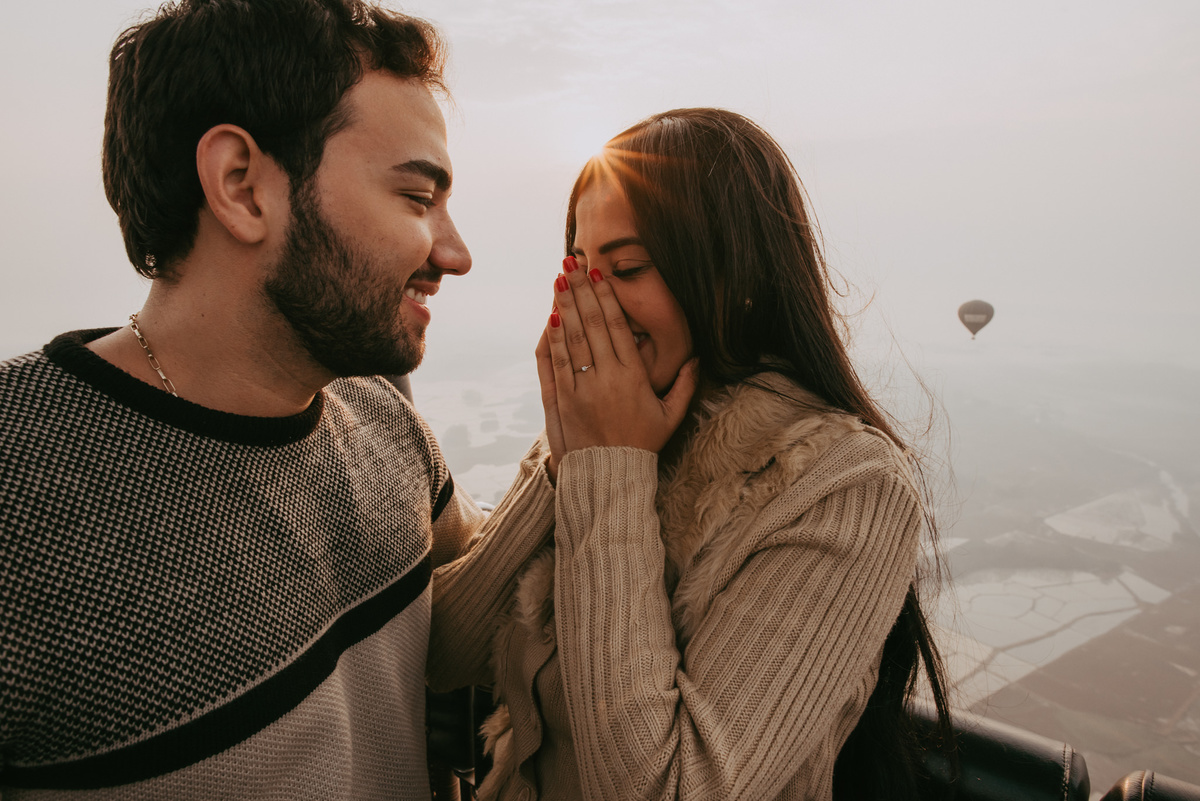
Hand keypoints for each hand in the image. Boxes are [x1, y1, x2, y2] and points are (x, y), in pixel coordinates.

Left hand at [535, 256, 697, 475]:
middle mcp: (606, 377)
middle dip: (581, 290)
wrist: (610, 476)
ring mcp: (582, 387)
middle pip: (591, 323)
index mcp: (633, 376)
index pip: (616, 326)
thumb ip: (686, 386)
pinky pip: (556, 362)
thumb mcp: (671, 416)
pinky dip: (553, 337)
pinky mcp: (563, 400)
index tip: (598, 274)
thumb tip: (698, 359)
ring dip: (564, 305)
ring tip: (559, 279)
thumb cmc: (643, 445)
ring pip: (571, 337)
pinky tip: (551, 316)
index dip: (606, 297)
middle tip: (572, 262)